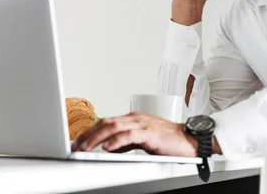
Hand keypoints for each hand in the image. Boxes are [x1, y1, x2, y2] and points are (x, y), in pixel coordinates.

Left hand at [71, 112, 197, 156]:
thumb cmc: (169, 140)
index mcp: (133, 119)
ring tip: (85, 148)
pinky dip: (117, 141)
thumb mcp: (143, 140)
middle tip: (76, 146)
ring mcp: (143, 124)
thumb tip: (108, 146)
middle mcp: (136, 119)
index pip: (106, 121)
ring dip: (97, 138)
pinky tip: (107, 147)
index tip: (77, 141)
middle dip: (88, 134)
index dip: (90, 131)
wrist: (190, 139)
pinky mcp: (151, 134)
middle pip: (106, 122)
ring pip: (114, 127)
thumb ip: (126, 142)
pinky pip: (130, 136)